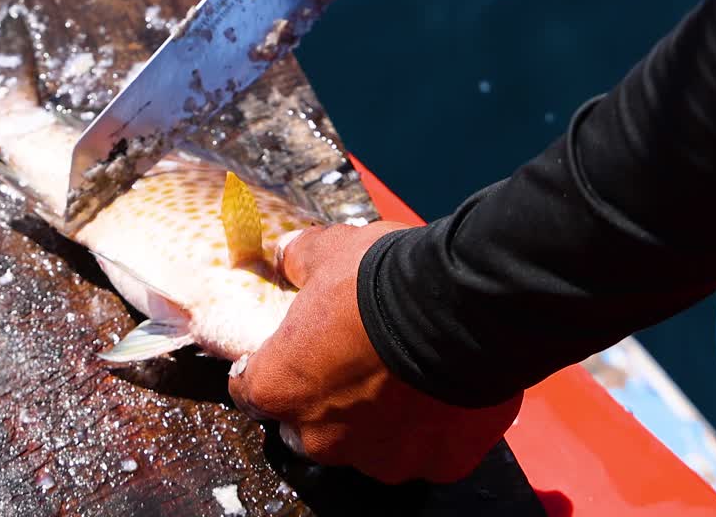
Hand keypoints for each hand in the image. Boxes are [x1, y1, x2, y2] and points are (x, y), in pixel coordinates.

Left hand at [228, 222, 521, 483]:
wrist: (463, 304)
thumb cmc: (380, 281)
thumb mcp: (328, 252)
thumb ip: (300, 260)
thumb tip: (288, 254)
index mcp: (281, 389)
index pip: (251, 391)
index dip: (267, 369)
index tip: (286, 353)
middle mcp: (322, 439)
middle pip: (308, 430)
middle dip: (324, 404)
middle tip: (352, 365)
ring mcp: (382, 458)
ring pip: (371, 448)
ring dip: (380, 422)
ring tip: (406, 380)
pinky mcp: (439, 463)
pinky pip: (430, 451)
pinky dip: (435, 430)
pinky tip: (447, 394)